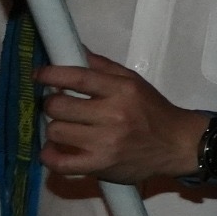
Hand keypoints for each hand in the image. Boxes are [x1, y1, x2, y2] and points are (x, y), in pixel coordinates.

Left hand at [36, 54, 196, 183]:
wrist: (177, 145)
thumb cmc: (154, 111)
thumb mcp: (135, 83)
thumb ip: (104, 67)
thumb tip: (76, 50)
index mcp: (122, 90)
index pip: (78, 77)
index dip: (52, 74)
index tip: (39, 74)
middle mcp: (113, 115)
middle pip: (59, 105)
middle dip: (53, 104)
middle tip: (60, 106)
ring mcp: (105, 142)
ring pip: (55, 131)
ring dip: (55, 128)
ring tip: (65, 128)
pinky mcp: (100, 165)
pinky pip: (60, 162)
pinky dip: (49, 155)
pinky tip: (54, 150)